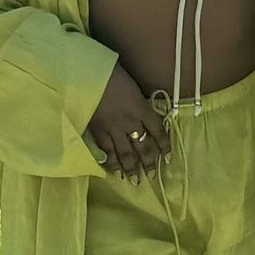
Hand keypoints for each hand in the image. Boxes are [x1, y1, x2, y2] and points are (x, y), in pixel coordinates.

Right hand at [86, 61, 170, 180]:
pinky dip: (111, 162)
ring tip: (135, 181)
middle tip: (152, 177)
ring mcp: (112, 128)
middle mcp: (130, 121)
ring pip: (125, 153)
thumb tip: (146, 114)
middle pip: (143, 146)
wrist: (86, 73)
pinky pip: (106, 151)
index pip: (158, 130)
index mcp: (141, 107)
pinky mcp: (97, 131)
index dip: (164, 145)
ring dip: (131, 169)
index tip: (168, 158)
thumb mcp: (133, 86)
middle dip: (149, 163)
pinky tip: (114, 171)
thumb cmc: (111, 73)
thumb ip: (140, 102)